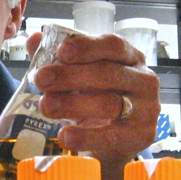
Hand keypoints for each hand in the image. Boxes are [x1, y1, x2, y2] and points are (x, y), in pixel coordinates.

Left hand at [27, 31, 160, 166]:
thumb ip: (54, 56)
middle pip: (107, 73)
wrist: (110, 141)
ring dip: (73, 104)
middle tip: (41, 79)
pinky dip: (85, 137)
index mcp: (128, 56)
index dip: (87, 46)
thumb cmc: (94, 98)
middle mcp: (143, 79)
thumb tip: (34, 38)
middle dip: (70, 76)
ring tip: (46, 106)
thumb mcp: (76, 75)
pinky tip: (65, 136)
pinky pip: (111, 136)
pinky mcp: (141, 136)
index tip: (62, 51)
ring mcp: (146, 108)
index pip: (112, 45)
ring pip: (109, 103)